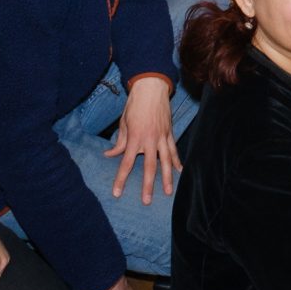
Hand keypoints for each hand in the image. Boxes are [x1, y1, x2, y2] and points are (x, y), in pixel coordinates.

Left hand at [106, 76, 178, 200]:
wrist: (151, 89)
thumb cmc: (134, 105)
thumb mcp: (123, 123)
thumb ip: (119, 142)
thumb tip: (110, 154)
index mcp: (135, 138)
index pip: (127, 163)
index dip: (121, 179)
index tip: (117, 193)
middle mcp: (150, 140)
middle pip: (150, 167)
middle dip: (148, 185)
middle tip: (147, 201)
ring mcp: (162, 137)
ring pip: (166, 161)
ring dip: (167, 178)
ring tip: (168, 192)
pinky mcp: (169, 134)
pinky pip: (174, 151)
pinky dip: (177, 162)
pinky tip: (181, 173)